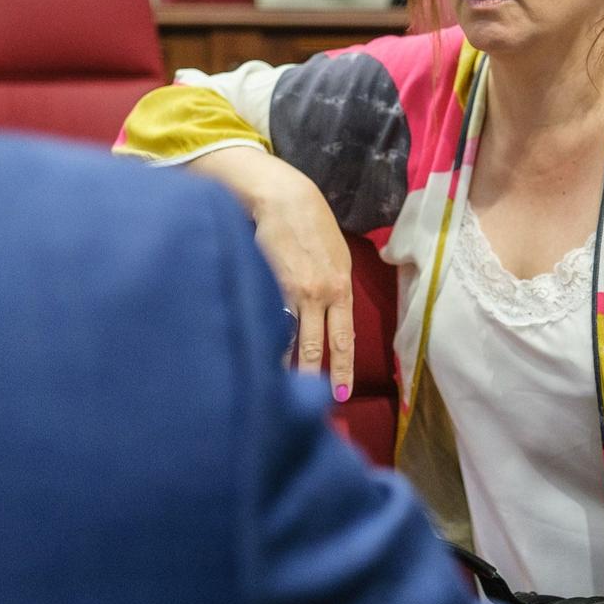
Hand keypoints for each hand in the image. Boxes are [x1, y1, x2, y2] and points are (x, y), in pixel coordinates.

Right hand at [189, 147, 354, 396]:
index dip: (342, 369)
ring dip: (287, 368)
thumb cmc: (311, 225)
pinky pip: (269, 322)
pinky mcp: (268, 285)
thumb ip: (336, 288)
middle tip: (309, 404)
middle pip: (318, 348)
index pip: (344, 339)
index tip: (340, 393)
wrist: (283, 199)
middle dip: (313, 379)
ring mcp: (293, 292)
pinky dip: (266, 341)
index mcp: (341, 289)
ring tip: (281, 390)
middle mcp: (321, 295)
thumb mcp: (337, 256)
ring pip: (291, 341)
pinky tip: (259, 357)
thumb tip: (333, 317)